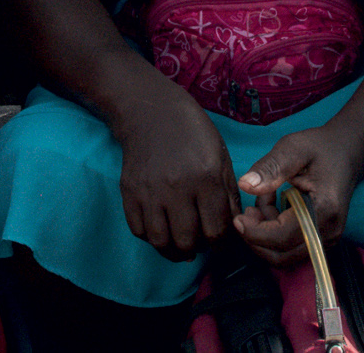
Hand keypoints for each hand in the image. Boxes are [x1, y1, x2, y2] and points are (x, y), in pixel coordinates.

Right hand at [114, 90, 237, 259]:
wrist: (151, 113)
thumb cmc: (193, 134)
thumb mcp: (221, 158)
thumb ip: (228, 195)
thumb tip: (234, 227)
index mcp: (206, 178)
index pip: (216, 230)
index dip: (221, 243)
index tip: (219, 241)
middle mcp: (177, 187)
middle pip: (187, 241)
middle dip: (198, 249)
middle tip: (200, 244)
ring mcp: (149, 191)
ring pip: (161, 241)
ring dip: (173, 251)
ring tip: (181, 247)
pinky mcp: (129, 192)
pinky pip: (138, 230)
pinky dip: (151, 238)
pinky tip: (162, 231)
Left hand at [231, 124, 363, 264]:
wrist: (348, 151)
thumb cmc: (321, 147)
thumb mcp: (293, 148)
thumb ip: (270, 167)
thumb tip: (244, 185)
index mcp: (324, 210)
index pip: (283, 238)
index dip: (255, 232)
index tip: (238, 217)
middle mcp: (329, 232)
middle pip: (282, 255)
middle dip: (257, 237)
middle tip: (248, 210)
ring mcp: (326, 239)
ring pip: (284, 255)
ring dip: (265, 235)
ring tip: (263, 200)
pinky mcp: (320, 239)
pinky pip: (290, 247)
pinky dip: (274, 233)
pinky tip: (272, 205)